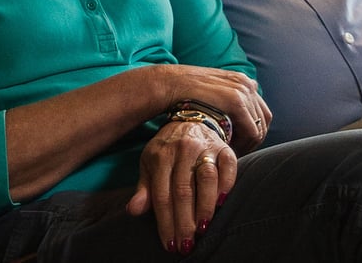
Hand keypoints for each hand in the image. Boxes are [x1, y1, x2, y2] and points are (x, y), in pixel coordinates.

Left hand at [127, 121, 236, 255]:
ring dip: (204, 207)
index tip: (169, 243)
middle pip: (183, 191)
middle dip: (184, 222)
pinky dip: (226, 186)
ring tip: (202, 229)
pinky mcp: (224, 148)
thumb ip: (143, 189)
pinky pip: (228, 168)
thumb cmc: (167, 149)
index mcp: (161, 156)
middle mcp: (183, 150)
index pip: (162, 195)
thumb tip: (133, 211)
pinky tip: (221, 204)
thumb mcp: (150, 164)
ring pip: (206, 179)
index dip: (165, 222)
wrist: (191, 118)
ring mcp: (205, 147)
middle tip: (186, 244)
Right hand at [158, 65, 271, 150]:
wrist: (170, 84)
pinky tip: (230, 150)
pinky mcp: (236, 101)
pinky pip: (251, 131)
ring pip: (259, 128)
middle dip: (253, 139)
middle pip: (264, 120)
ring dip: (248, 144)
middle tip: (238, 152)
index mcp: (243, 81)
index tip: (241, 144)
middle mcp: (247, 84)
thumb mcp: (211, 93)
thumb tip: (236, 117)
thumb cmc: (185, 93)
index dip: (254, 131)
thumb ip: (226, 100)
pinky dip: (244, 145)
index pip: (261, 111)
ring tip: (232, 154)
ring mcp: (243, 91)